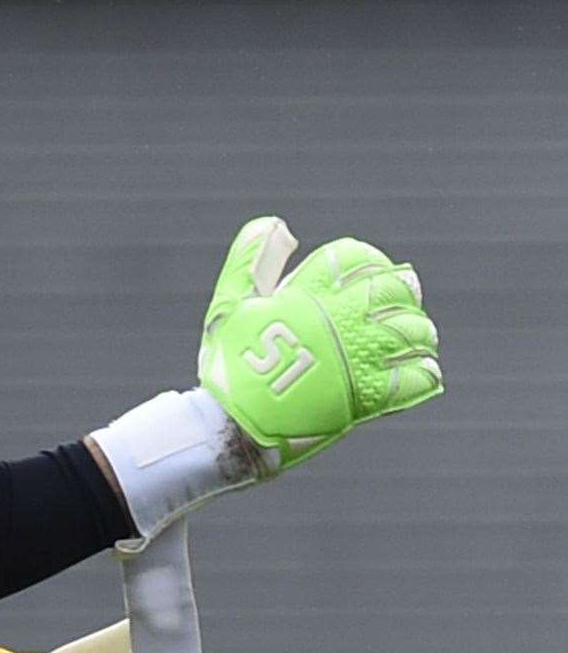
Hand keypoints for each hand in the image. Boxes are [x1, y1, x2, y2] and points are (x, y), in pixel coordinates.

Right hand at [199, 216, 442, 470]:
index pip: (352, 257)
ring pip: (413, 331)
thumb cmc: (228, 365)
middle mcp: (339, 320)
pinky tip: (421, 370)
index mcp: (306, 294)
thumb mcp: (228, 305)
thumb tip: (279, 226)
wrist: (233, 426)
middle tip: (406, 296)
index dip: (367, 258)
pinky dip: (425, 371)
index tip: (370, 268)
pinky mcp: (372, 396)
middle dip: (404, 288)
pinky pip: (417, 377)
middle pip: (392, 289)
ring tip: (417, 336)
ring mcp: (359, 358)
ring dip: (420, 330)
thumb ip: (250, 260)